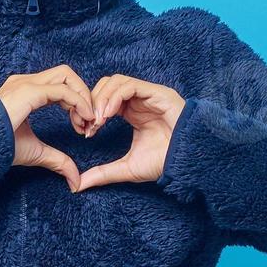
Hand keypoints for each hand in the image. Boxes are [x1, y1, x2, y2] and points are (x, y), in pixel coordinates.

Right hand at [0, 65, 97, 191]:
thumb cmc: (0, 148)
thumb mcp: (36, 153)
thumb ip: (57, 161)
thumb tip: (75, 180)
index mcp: (25, 91)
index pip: (60, 84)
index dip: (76, 103)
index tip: (82, 127)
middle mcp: (25, 82)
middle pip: (66, 74)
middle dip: (83, 94)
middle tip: (89, 121)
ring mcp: (26, 84)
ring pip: (67, 75)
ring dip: (83, 96)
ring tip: (87, 121)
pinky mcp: (28, 91)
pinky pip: (63, 90)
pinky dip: (78, 102)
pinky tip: (83, 119)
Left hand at [74, 74, 186, 190]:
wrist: (186, 162)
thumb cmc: (163, 162)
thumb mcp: (127, 168)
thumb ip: (103, 173)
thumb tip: (79, 185)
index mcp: (131, 112)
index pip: (104, 99)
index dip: (91, 112)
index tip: (86, 132)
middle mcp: (139, 100)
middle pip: (106, 86)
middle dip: (93, 103)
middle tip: (89, 124)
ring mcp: (148, 95)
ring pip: (116, 82)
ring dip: (102, 99)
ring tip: (98, 121)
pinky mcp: (157, 92)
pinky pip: (130, 86)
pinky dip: (114, 97)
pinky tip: (108, 115)